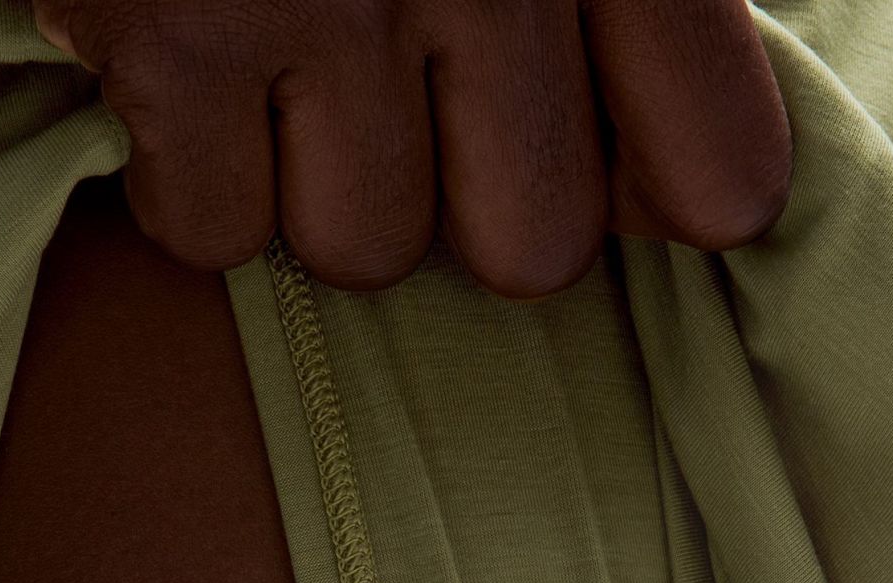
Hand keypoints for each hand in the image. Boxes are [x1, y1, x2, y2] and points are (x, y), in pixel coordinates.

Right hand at [30, 0, 791, 299]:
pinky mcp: (179, 40)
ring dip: (313, 187)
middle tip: (402, 97)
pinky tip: (183, 71)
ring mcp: (333, 3)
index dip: (654, 187)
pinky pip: (213, 228)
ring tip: (275, 53)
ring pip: (364, 247)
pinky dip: (187, 179)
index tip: (598, 152)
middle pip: (530, 248)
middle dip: (463, 200)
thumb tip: (706, 201)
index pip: (713, 168)